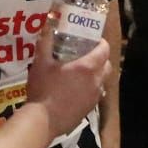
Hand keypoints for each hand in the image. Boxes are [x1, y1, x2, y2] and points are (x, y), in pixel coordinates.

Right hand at [26, 20, 110, 135]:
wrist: (43, 121)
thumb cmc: (43, 89)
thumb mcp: (40, 63)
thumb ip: (45, 42)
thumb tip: (47, 26)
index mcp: (87, 67)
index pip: (104, 50)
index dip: (101, 43)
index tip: (92, 40)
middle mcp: (96, 81)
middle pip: (107, 66)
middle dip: (101, 58)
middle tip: (86, 55)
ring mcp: (94, 97)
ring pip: (102, 81)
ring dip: (96, 75)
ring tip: (81, 73)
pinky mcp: (89, 109)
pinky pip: (95, 94)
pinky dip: (90, 89)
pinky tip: (76, 90)